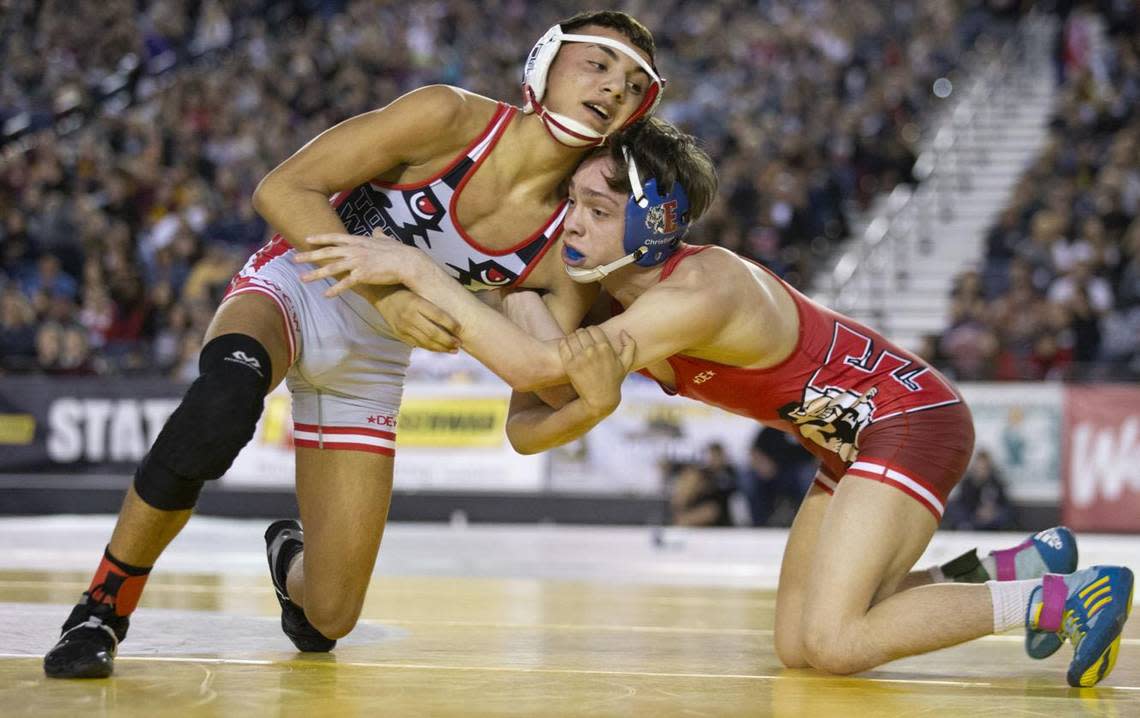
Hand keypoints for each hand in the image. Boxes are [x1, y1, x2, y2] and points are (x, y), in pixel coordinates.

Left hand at [293, 233, 416, 296]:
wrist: (407, 262)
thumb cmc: (399, 251)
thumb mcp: (386, 240)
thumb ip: (379, 236)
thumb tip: (378, 230)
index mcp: (358, 241)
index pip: (335, 238)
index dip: (320, 238)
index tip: (307, 239)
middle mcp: (354, 250)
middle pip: (327, 253)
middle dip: (309, 255)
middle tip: (294, 259)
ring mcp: (357, 263)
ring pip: (331, 268)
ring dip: (315, 274)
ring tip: (302, 279)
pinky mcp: (362, 275)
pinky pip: (345, 283)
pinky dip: (335, 289)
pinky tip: (326, 294)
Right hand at [374, 287, 461, 352]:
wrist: (381, 293)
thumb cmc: (406, 288)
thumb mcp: (419, 288)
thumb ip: (433, 299)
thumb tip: (456, 306)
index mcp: (415, 302)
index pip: (437, 315)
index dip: (451, 324)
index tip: (460, 328)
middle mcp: (409, 315)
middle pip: (432, 332)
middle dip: (448, 340)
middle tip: (459, 343)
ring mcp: (403, 326)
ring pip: (425, 341)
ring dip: (441, 347)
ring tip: (454, 349)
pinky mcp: (399, 333)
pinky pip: (417, 344)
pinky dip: (430, 347)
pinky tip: (441, 349)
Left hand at [558, 326, 635, 413]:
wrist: (600, 398)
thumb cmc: (614, 380)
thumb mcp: (626, 364)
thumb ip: (630, 345)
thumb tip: (623, 332)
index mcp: (605, 348)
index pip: (593, 328)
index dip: (591, 331)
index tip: (590, 337)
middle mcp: (592, 351)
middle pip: (581, 331)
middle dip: (582, 334)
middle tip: (582, 341)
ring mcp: (580, 358)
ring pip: (572, 337)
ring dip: (573, 338)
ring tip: (575, 343)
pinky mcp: (570, 365)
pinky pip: (564, 345)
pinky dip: (564, 343)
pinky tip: (568, 346)